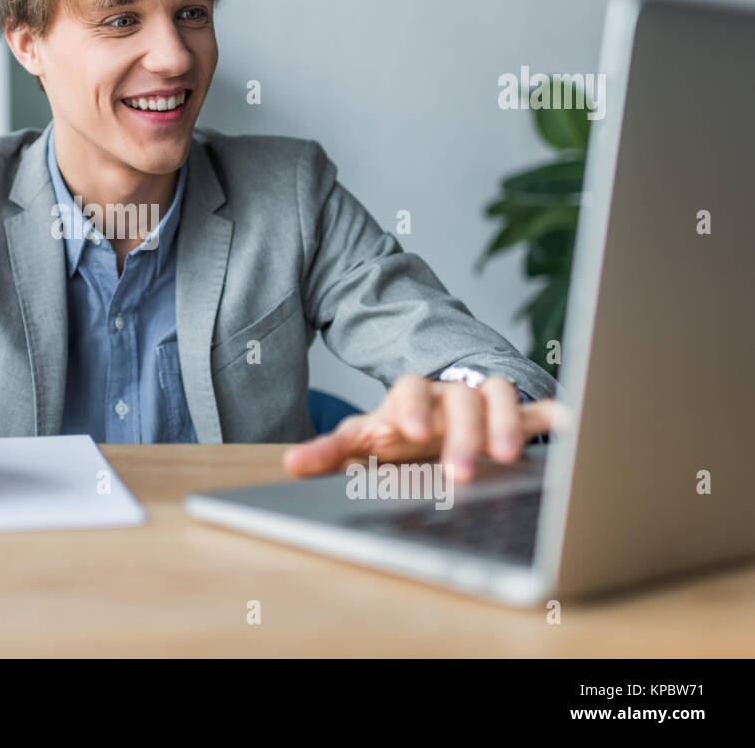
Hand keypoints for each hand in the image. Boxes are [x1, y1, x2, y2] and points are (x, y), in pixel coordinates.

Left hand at [283, 374, 564, 480]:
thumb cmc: (399, 435)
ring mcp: (482, 403)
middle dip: (460, 433)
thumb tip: (292, 464)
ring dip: (502, 425)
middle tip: (458, 471)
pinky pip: (536, 409)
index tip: (409, 429)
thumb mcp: (364, 442)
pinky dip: (552, 415)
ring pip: (496, 398)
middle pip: (456, 401)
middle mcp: (448, 394)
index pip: (409, 389)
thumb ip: (331, 452)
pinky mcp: (516, 416)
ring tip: (505, 457)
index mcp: (410, 397)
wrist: (437, 419)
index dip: (409, 406)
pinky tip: (569, 423)